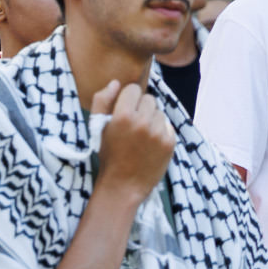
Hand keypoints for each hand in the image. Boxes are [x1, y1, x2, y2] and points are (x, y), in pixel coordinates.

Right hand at [91, 80, 175, 202]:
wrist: (123, 185)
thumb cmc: (107, 155)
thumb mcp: (97, 128)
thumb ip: (102, 101)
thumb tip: (115, 83)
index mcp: (123, 116)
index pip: (133, 89)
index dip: (127, 98)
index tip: (122, 111)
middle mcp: (143, 122)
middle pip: (149, 99)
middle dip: (141, 108)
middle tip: (132, 125)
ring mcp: (159, 132)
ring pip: (159, 112)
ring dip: (151, 119)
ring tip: (141, 136)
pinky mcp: (170, 142)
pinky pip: (167, 125)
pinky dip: (160, 131)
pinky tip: (150, 143)